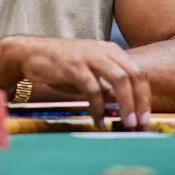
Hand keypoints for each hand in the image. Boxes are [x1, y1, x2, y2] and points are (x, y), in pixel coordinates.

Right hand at [8, 36, 149, 129]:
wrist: (29, 54)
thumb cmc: (60, 65)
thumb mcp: (88, 72)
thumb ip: (106, 85)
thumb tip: (124, 106)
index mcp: (110, 50)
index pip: (137, 72)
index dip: (145, 96)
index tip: (145, 117)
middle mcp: (102, 50)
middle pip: (133, 75)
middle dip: (140, 102)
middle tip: (140, 123)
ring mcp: (88, 56)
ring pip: (118, 80)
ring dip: (126, 105)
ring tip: (127, 124)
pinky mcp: (73, 66)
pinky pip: (93, 90)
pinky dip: (99, 109)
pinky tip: (98, 121)